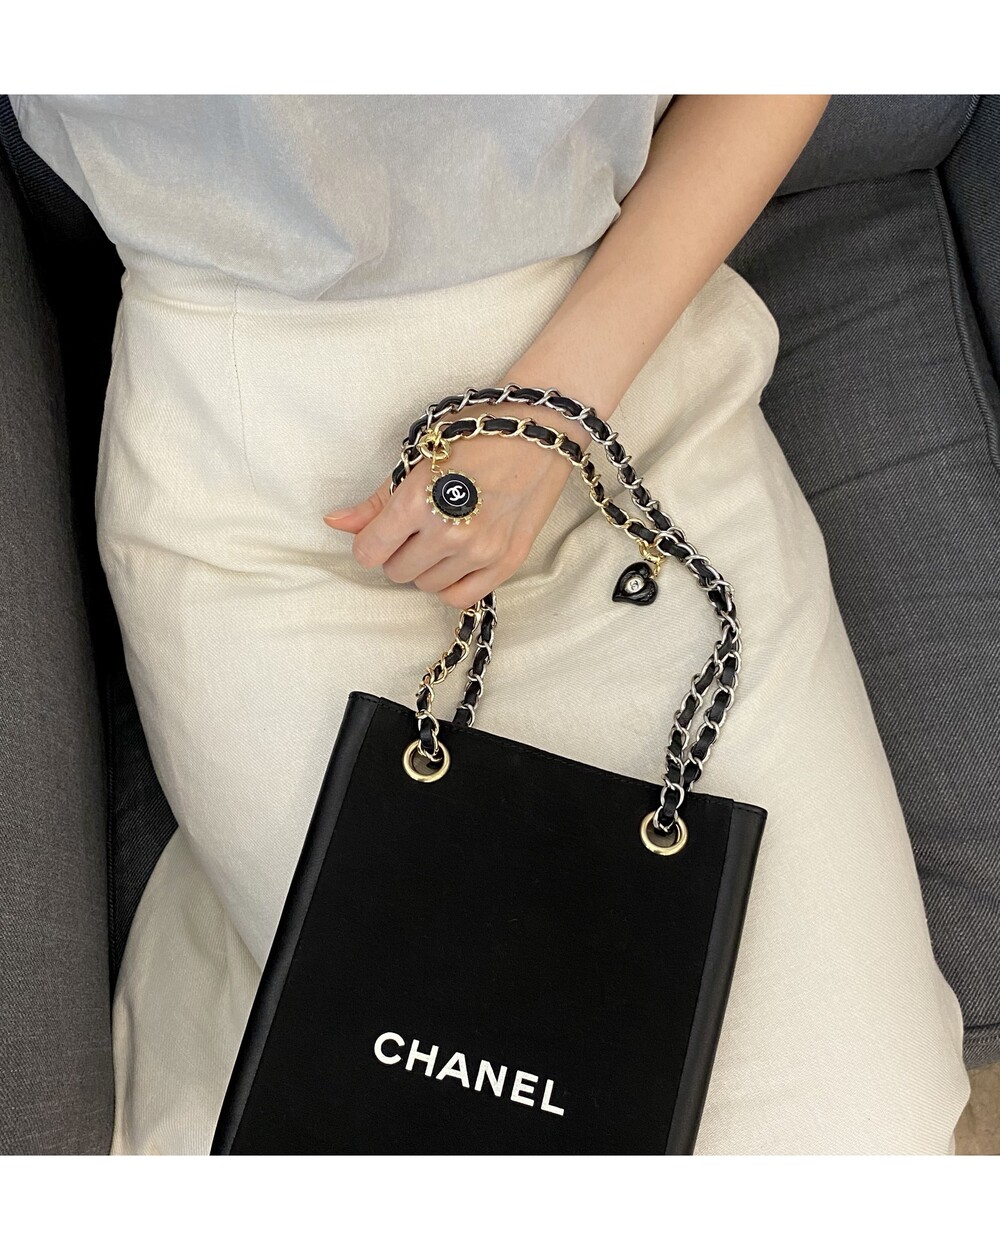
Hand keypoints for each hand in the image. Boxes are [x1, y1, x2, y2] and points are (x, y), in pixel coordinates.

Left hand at [322, 397, 591, 611]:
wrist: (536, 432)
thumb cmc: (476, 435)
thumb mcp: (419, 458)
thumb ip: (376, 501)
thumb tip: (335, 523)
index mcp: (418, 502)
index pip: (370, 551)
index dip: (370, 542)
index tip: (382, 531)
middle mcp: (448, 532)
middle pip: (397, 572)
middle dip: (399, 552)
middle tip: (418, 527)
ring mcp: (480, 552)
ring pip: (427, 586)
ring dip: (427, 567)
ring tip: (443, 535)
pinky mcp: (507, 562)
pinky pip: (461, 598)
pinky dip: (452, 583)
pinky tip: (457, 559)